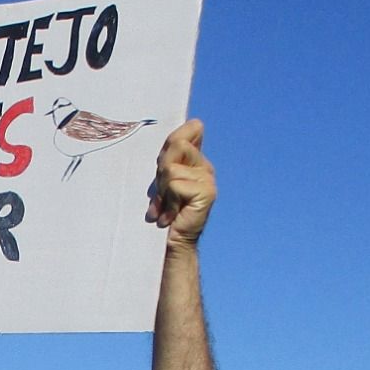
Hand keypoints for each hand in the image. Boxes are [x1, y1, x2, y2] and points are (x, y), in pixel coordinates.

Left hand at [145, 119, 214, 247]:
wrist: (172, 241)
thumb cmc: (163, 211)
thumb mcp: (162, 180)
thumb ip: (168, 158)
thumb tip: (177, 133)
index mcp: (196, 160)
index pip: (191, 129)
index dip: (174, 139)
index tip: (165, 163)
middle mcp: (205, 167)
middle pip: (177, 144)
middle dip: (161, 168)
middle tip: (162, 191)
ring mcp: (208, 179)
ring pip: (172, 168)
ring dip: (163, 190)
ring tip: (166, 205)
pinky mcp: (206, 192)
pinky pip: (176, 185)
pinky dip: (168, 201)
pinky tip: (171, 214)